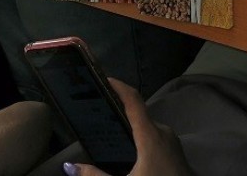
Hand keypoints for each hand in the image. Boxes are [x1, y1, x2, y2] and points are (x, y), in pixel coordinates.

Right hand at [69, 78, 191, 175]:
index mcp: (150, 135)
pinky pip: (154, 136)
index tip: (104, 79)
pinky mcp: (175, 149)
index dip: (118, 86)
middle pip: (138, 114)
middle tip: (97, 114)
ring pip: (146, 127)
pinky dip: (139, 138)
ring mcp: (171, 140)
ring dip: (129, 128)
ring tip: (108, 134)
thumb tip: (70, 166)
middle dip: (118, 113)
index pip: (133, 100)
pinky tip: (128, 152)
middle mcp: (163, 131)